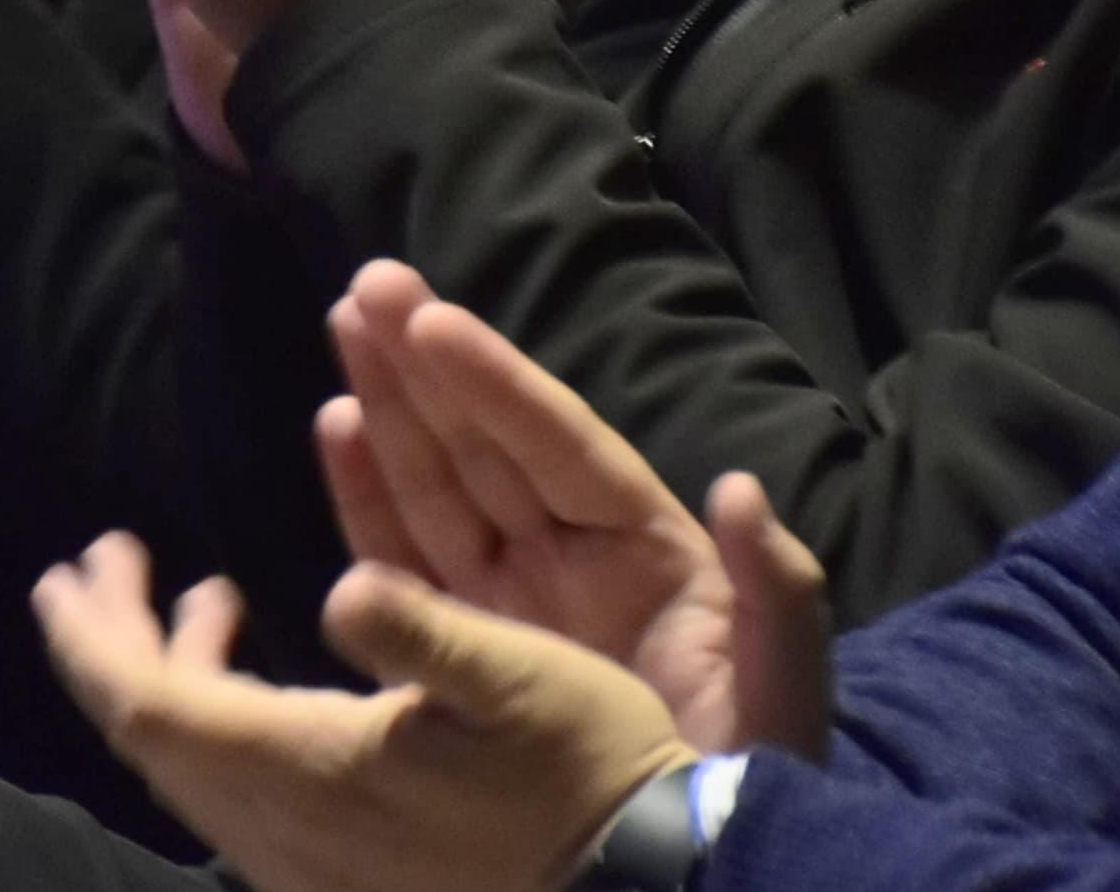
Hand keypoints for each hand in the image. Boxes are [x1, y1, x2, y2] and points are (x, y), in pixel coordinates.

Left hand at [35, 533, 694, 891]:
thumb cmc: (585, 773)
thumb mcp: (514, 679)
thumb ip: (417, 628)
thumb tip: (339, 588)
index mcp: (309, 773)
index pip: (150, 706)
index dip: (98, 635)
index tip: (75, 562)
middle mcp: (284, 836)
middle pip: (154, 739)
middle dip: (114, 645)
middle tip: (102, 561)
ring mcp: (307, 870)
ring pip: (195, 770)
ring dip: (172, 679)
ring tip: (201, 598)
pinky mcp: (342, 878)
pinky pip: (240, 796)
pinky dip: (226, 722)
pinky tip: (265, 678)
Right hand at [319, 261, 831, 758]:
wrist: (688, 866)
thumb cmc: (750, 775)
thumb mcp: (784, 686)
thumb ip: (776, 589)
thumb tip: (741, 490)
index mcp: (648, 552)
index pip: (560, 446)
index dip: (496, 382)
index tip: (433, 318)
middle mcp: (575, 558)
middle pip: (488, 444)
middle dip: (426, 366)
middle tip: (366, 287)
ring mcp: (517, 600)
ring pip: (440, 484)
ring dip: (389, 407)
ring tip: (345, 328)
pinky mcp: (468, 649)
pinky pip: (408, 560)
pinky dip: (368, 497)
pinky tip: (335, 430)